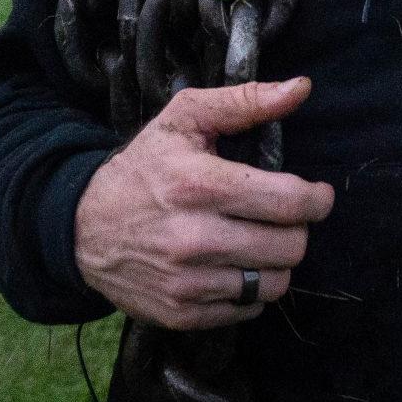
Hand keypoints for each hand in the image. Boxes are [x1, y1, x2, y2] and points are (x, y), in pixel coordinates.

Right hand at [73, 77, 334, 330]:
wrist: (83, 227)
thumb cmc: (145, 165)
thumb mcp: (186, 117)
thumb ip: (246, 100)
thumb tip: (301, 88)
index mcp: (200, 184)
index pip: (288, 202)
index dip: (316, 199)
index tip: (318, 195)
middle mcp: (195, 238)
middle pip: (289, 247)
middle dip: (298, 229)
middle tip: (284, 217)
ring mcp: (186, 282)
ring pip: (273, 284)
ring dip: (277, 262)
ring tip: (261, 240)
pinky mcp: (180, 313)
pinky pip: (246, 310)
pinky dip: (250, 290)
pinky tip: (235, 264)